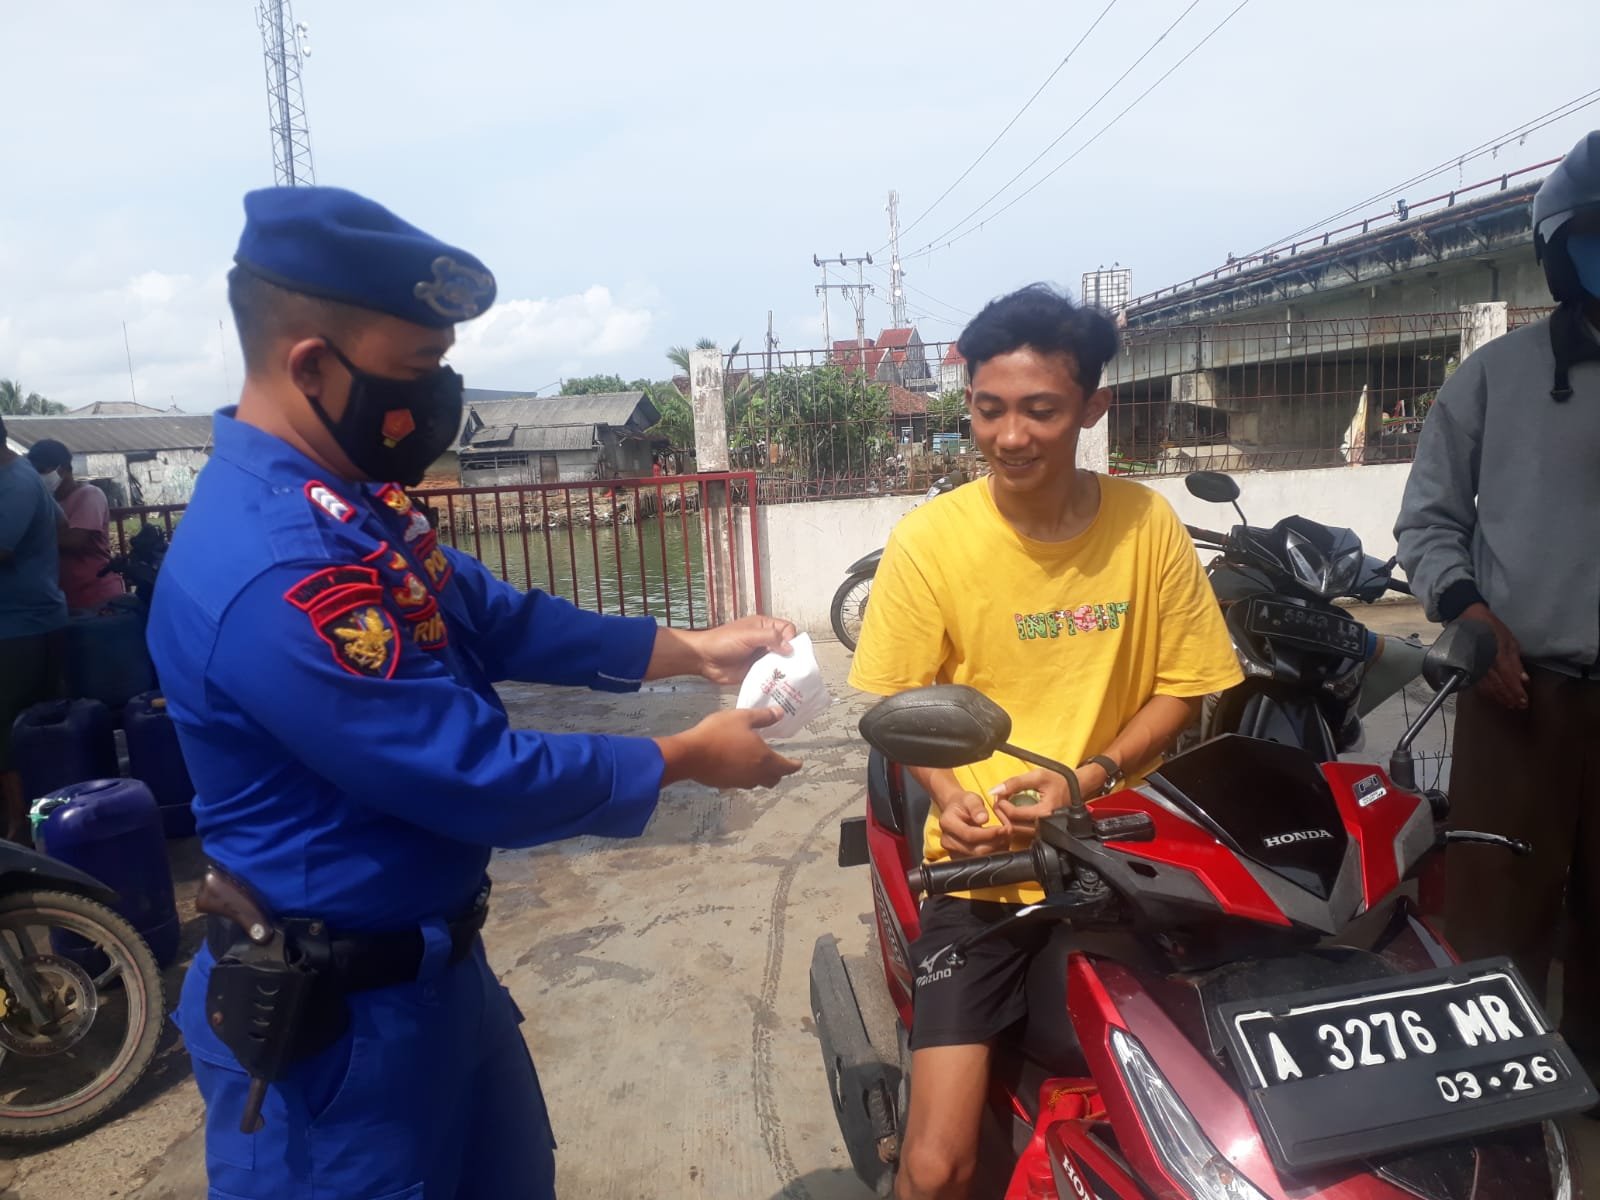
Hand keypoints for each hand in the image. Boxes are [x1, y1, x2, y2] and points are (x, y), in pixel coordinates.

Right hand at [657, 707, 800, 788]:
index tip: (799, 763)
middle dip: (779, 772)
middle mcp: (755, 775)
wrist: (690, 754)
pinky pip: (741, 782)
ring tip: (757, 763)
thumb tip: (780, 713)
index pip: (786, 767)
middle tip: (779, 763)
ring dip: (761, 775)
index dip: (794, 765)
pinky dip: (744, 775)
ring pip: (757, 782)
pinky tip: (736, 765)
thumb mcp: (742, 718)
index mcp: (764, 759)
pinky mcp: (725, 785)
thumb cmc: (719, 733)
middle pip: (773, 779)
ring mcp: (739, 782)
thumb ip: (763, 717)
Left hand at [692, 615, 797, 684]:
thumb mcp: (748, 635)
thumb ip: (770, 637)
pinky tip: (775, 683)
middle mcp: (764, 641)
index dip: (790, 639)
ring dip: (782, 669)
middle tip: (790, 666)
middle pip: (786, 647)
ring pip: (780, 663)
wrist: (703, 658)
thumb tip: (789, 646)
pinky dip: (773, 679)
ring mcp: (760, 657)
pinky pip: (769, 675)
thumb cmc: (721, 641)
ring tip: (784, 676)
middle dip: (789, 656)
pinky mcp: (755, 671)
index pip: (787, 630)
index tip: (787, 649)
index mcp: (763, 627)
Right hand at [935, 792, 1011, 858]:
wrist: (955, 810)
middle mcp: (947, 840)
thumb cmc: (965, 803)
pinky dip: (991, 854)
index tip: (1004, 828)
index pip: (970, 835)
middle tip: (1009, 833)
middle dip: (995, 843)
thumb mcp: (971, 799)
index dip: (989, 834)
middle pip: (975, 850)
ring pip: (978, 858)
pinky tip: (999, 844)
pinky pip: (978, 861)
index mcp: (947, 823)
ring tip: (1006, 838)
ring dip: (996, 850)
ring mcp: (952, 851)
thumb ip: (976, 807)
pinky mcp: (959, 858)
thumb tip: (983, 819)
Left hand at [991, 766, 1102, 838]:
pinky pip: (1022, 831)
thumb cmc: (1060, 781)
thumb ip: (1015, 782)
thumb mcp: (1037, 776)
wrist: (1076, 788)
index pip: (1013, 814)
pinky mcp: (1042, 831)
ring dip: (1006, 818)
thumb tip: (995, 790)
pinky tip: (1013, 810)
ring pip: (1016, 831)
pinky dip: (1013, 822)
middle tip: (999, 800)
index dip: (1001, 804)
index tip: (999, 795)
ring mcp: (1043, 831)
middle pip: (1012, 826)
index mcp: (1044, 812)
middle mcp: (1044, 825)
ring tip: (1005, 804)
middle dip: (1001, 812)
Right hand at [1460, 603, 1527, 709]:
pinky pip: (1477, 685)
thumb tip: (1524, 679)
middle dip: (1510, 697)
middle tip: (1520, 706)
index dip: (1517, 691)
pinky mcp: (1467, 668)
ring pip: (1487, 688)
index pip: (1509, 679)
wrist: (1468, 618)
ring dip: (1499, 698)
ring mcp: (1474, 667)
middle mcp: (1484, 664)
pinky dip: (1487, 694)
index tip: (1524, 700)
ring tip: (1509, 705)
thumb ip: (1515, 661)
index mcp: (1497, 656)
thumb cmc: (1493, 628)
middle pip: (1498, 687)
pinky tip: (1494, 697)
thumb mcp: (1509, 640)